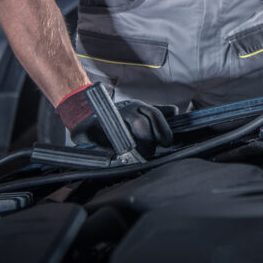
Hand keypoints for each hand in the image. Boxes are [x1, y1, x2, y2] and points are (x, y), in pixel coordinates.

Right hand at [56, 85, 173, 156]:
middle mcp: (124, 110)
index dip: (162, 128)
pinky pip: (102, 143)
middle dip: (148, 140)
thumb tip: (175, 112)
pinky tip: (117, 156)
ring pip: (124, 133)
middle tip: (148, 152)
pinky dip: (112, 152)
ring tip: (136, 156)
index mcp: (137, 106)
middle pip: (141, 123)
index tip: (166, 142)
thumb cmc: (118, 119)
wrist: (87, 120)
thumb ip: (157, 114)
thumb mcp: (139, 113)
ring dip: (133, 147)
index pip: (154, 114)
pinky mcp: (89, 130)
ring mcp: (105, 120)